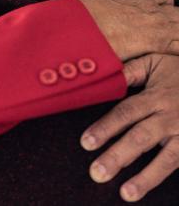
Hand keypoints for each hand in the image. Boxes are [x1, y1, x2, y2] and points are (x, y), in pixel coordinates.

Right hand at [70, 0, 178, 60]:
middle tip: (165, 30)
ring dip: (177, 35)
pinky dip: (178, 50)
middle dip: (174, 20)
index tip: (158, 11)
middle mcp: (151, 9)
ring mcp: (157, 26)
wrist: (80, 28)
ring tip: (169, 41)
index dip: (162, 4)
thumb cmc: (81, 9)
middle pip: (177, 13)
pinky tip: (173, 53)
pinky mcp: (157, 44)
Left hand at [80, 54, 178, 201]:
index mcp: (156, 96)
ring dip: (146, 177)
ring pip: (167, 158)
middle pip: (141, 138)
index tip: (86, 143)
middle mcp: (171, 117)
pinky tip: (150, 190)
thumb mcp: (156, 63)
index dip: (105, 127)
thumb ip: (130, 71)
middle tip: (97, 173)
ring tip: (126, 193)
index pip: (126, 113)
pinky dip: (169, 178)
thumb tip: (102, 78)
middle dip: (118, 156)